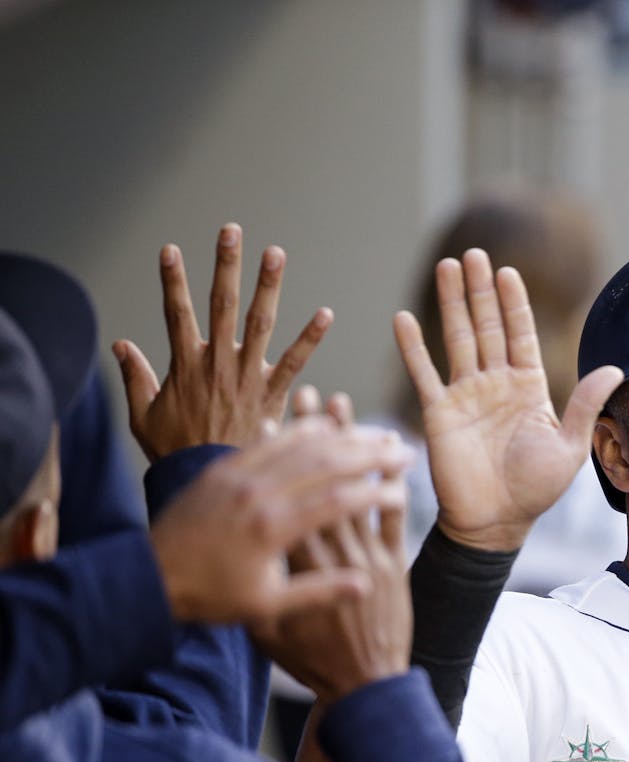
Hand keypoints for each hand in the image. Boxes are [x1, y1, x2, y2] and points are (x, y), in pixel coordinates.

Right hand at [114, 223, 330, 461]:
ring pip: (259, 322)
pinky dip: (310, 338)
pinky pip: (294, 362)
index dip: (172, 280)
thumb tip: (118, 344)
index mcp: (184, 366)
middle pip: (221, 305)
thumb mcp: (144, 416)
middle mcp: (216, 363)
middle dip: (225, 266)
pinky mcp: (272, 394)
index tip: (169, 248)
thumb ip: (134, 378)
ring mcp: (246, 377)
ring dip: (268, 286)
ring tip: (275, 252)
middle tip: (231, 230)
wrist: (208, 481)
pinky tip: (325, 313)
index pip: (176, 313)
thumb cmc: (175, 453)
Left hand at [148, 416, 410, 624]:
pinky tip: (326, 427)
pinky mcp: (223, 469)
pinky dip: (302, 431)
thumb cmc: (210, 598)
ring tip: (373, 432)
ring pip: (300, 444)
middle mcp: (257, 494)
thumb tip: (364, 585)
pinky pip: (269, 441)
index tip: (403, 488)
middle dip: (369, 453)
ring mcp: (238, 477)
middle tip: (401, 448)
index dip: (375, 492)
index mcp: (271, 529)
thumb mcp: (266, 606)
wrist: (148, 578)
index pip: (338, 501)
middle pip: (326, 462)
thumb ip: (317, 593)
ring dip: (342, 435)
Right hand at [252, 386, 410, 699]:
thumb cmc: (307, 656)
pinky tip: (390, 460)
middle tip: (318, 394)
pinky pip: (390, 519)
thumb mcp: (264, 618)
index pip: (284, 493)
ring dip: (357, 450)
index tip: (273, 415)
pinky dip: (388, 488)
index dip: (280, 455)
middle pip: (322, 480)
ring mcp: (361, 557)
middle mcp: (326, 551)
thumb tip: (241, 531)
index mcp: (289, 558)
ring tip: (354, 413)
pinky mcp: (391, 566)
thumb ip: (255, 573)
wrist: (360, 683)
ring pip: (357, 492)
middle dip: (321, 436)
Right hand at [395, 248, 622, 551]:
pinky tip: (402, 318)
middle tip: (474, 254)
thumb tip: (615, 368)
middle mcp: (495, 384)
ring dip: (451, 304)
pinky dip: (413, 347)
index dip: (514, 303)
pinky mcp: (438, 413)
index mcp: (527, 388)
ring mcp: (465, 395)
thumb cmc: (535, 490)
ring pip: (457, 339)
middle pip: (487, 326)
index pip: (520, 334)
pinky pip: (425, 373)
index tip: (508, 272)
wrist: (496, 522)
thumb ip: (586, 405)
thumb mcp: (570, 446)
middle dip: (480, 291)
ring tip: (446, 266)